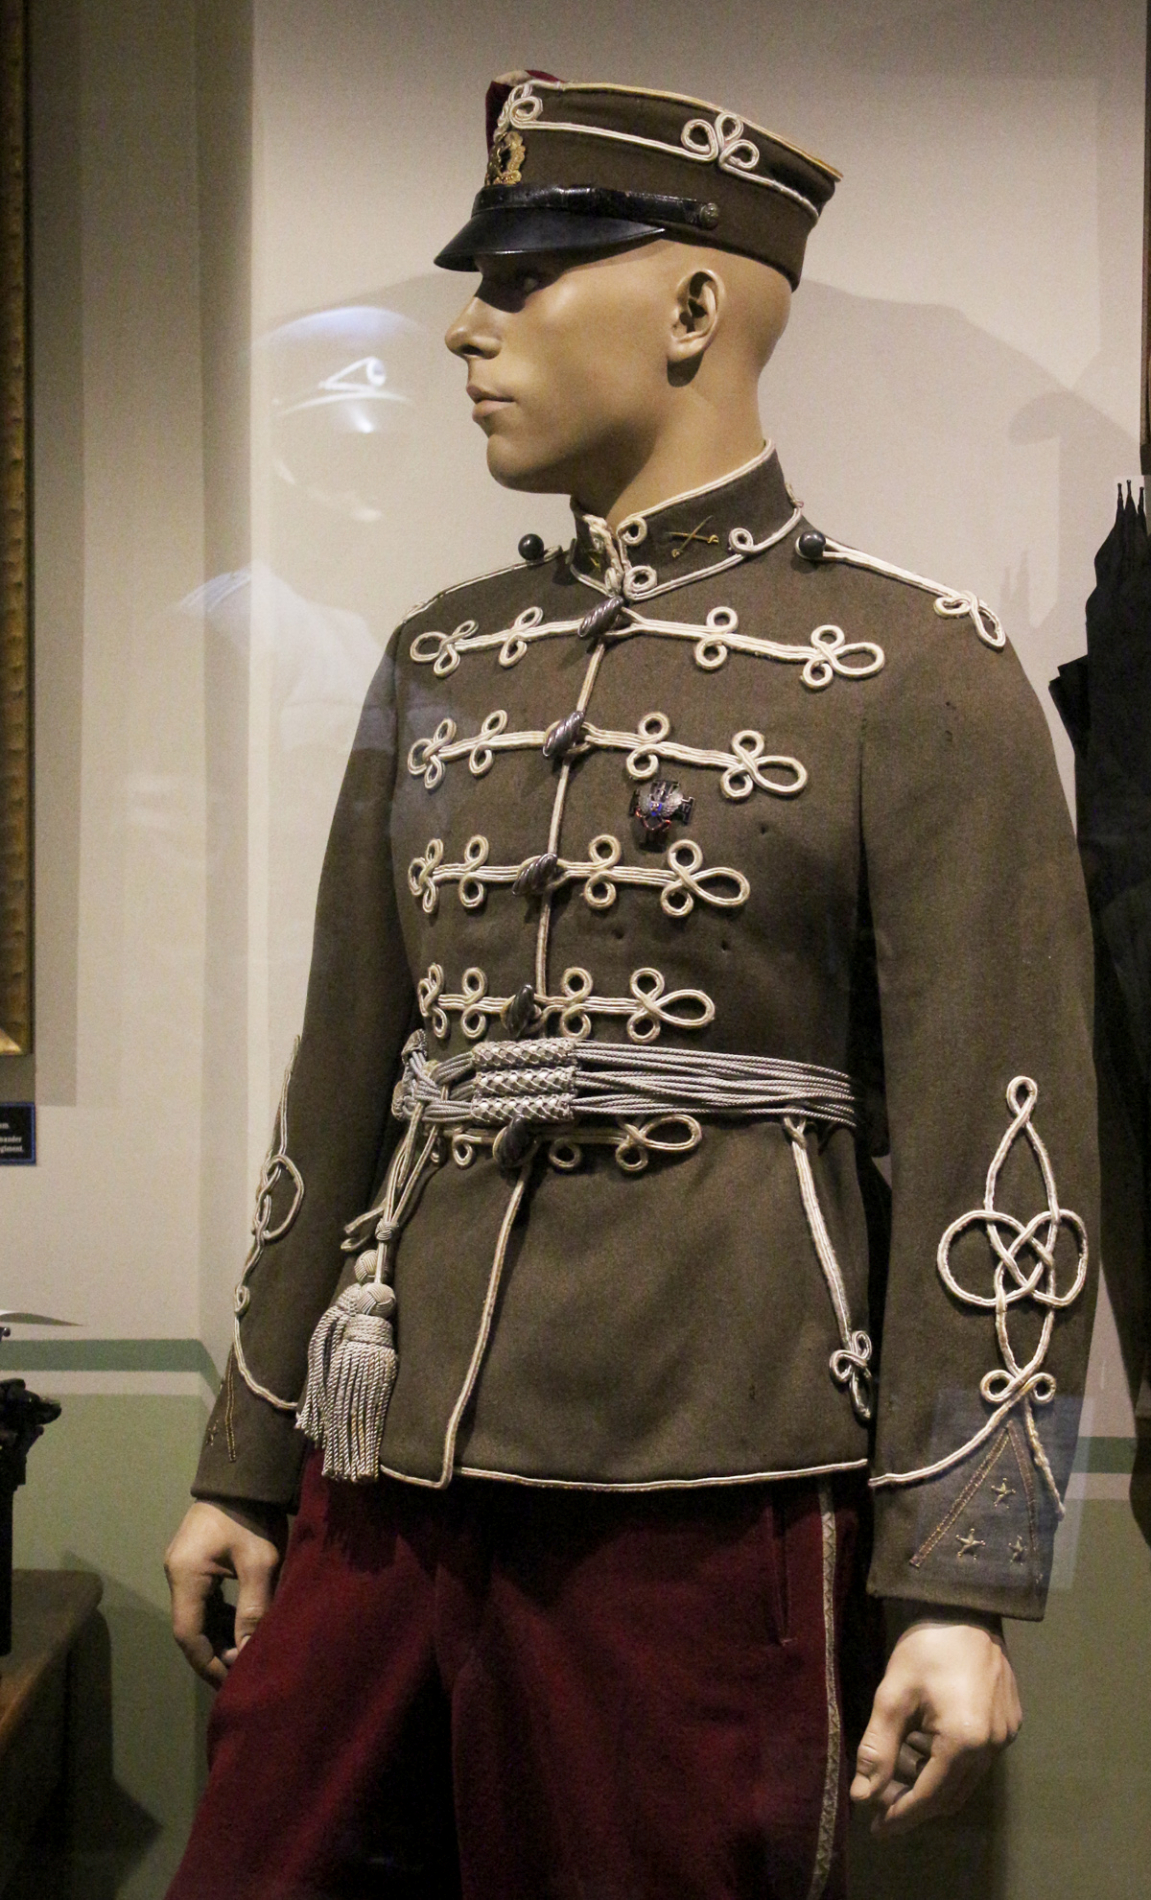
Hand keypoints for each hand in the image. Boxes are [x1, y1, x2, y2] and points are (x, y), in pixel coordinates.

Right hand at [165, 1498, 287, 1686]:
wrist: (246, 1473)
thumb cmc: (253, 1516)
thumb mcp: (259, 1563)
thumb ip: (253, 1609)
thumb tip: (249, 1654)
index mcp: (185, 1576)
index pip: (188, 1635)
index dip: (209, 1663)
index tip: (232, 1682)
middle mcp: (176, 1573)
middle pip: (189, 1628)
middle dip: (214, 1653)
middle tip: (242, 1674)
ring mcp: (183, 1566)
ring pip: (196, 1615)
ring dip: (217, 1636)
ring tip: (244, 1655)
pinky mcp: (195, 1560)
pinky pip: (203, 1599)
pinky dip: (219, 1617)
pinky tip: (240, 1626)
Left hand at [850, 1607, 1021, 1835]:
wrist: (967, 1605)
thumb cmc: (927, 1645)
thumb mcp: (893, 1694)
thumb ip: (877, 1748)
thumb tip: (862, 1795)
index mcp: (964, 1742)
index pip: (930, 1797)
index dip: (901, 1815)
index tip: (877, 1828)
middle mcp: (993, 1747)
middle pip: (951, 1796)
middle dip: (915, 1805)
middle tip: (883, 1807)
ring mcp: (1006, 1736)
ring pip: (967, 1780)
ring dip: (933, 1786)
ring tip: (899, 1778)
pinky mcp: (1011, 1723)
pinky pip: (979, 1760)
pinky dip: (951, 1766)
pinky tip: (926, 1750)